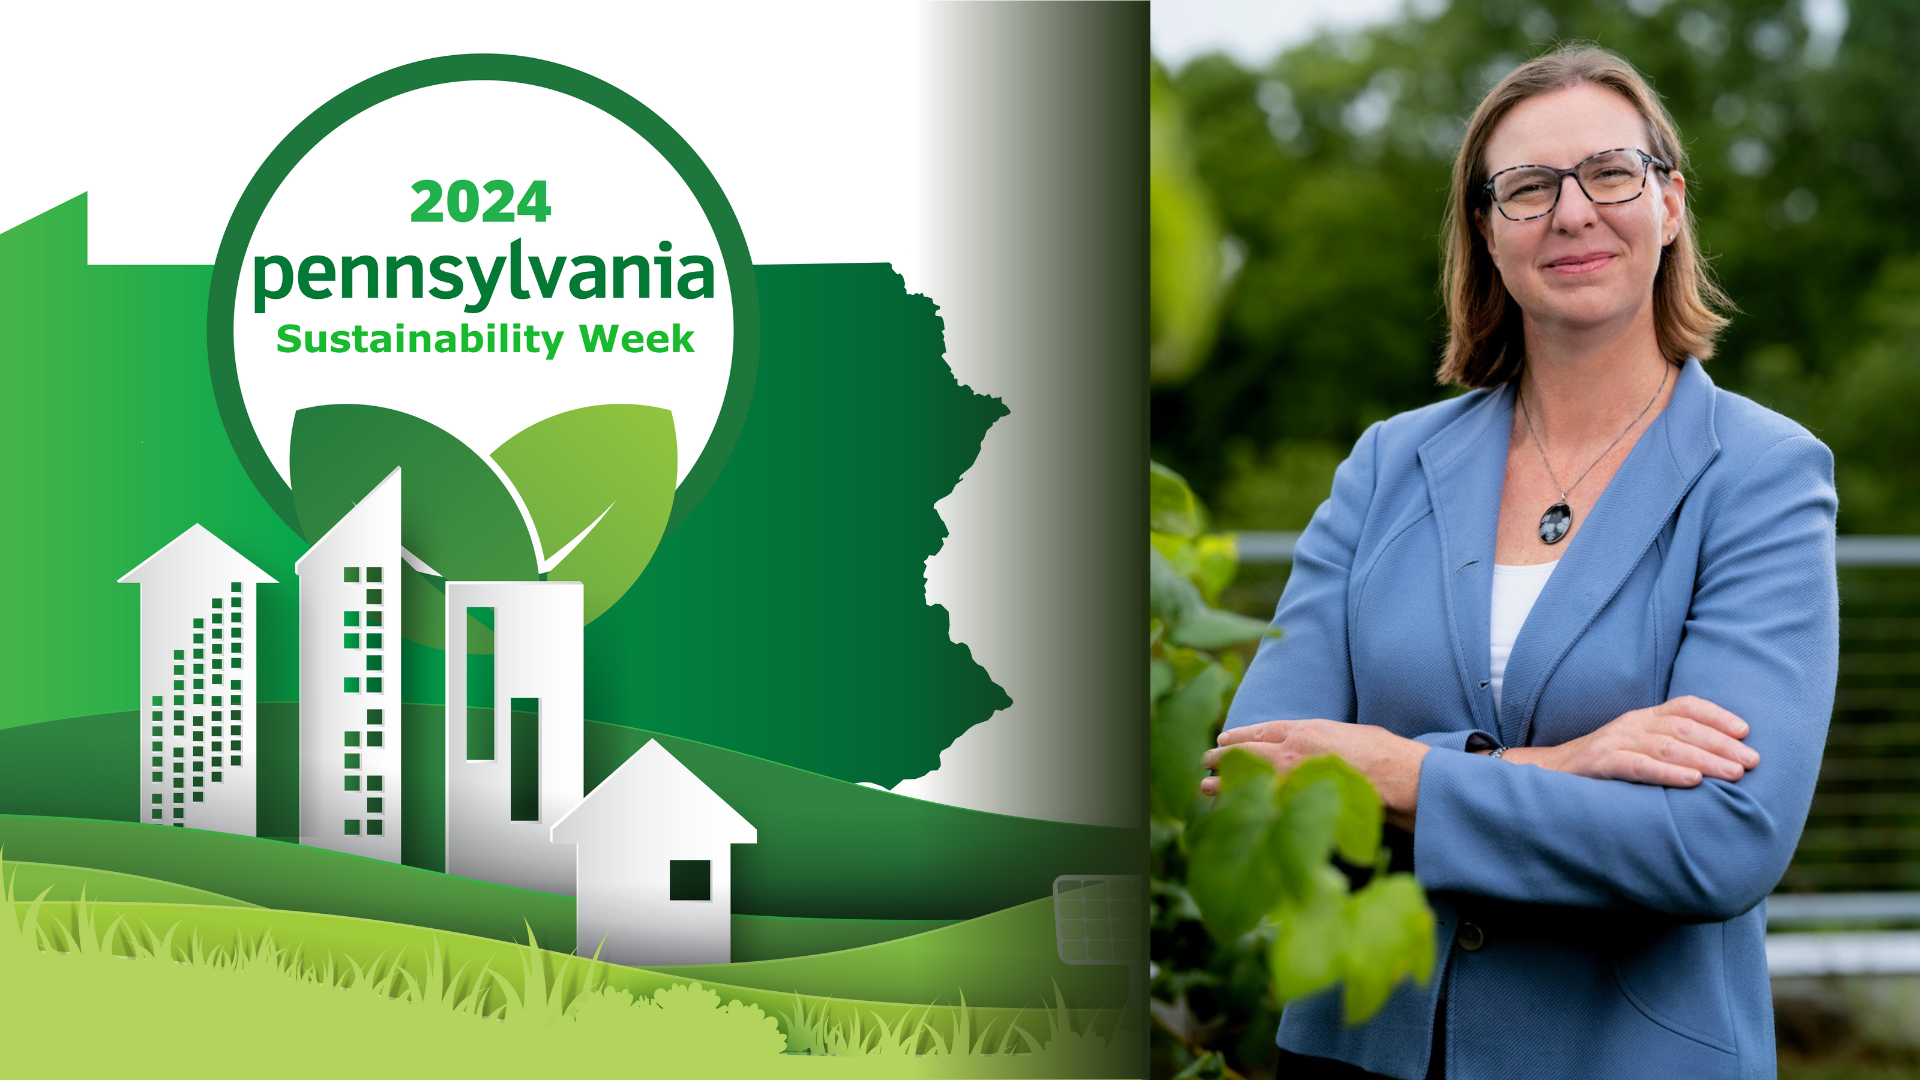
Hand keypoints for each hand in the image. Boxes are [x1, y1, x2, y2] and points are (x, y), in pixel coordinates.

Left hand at [1200, 719, 1429, 830]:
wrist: (1397, 778)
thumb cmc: (1385, 756)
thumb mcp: (1353, 736)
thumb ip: (1329, 741)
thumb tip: (1322, 750)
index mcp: (1308, 730)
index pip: (1264, 730)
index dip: (1242, 735)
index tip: (1225, 738)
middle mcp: (1292, 750)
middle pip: (1247, 751)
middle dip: (1224, 756)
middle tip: (1206, 760)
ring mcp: (1291, 778)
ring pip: (1246, 778)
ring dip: (1223, 782)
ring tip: (1205, 787)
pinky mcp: (1295, 803)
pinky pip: (1260, 805)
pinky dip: (1242, 807)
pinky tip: (1228, 810)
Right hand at [1506, 695, 1757, 786]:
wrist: (1547, 774)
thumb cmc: (1600, 768)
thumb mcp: (1635, 749)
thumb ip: (1666, 749)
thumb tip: (1718, 762)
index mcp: (1643, 718)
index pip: (1685, 706)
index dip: (1717, 715)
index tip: (1746, 731)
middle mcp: (1632, 724)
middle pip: (1684, 727)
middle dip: (1722, 743)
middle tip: (1753, 761)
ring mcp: (1616, 741)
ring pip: (1668, 746)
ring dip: (1706, 759)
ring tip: (1734, 773)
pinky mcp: (1601, 762)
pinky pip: (1639, 766)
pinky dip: (1669, 772)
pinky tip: (1693, 781)